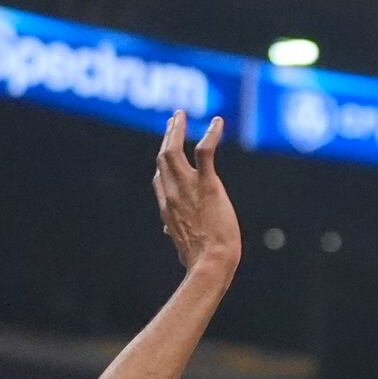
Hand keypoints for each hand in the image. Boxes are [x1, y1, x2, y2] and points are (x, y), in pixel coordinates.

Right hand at [154, 110, 239, 274]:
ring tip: (180, 115)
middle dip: (168, 138)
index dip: (163, 165)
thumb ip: (175, 234)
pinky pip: (204, 152)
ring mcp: (187, 187)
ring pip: (174, 150)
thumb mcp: (182, 246)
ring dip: (177, 130)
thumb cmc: (201, 260)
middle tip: (173, 122)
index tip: (167, 151)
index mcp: (168, 209)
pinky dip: (210, 134)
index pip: (160, 180)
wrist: (211, 263)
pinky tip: (217, 122)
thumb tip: (168, 233)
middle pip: (163, 159)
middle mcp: (172, 194)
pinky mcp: (207, 185)